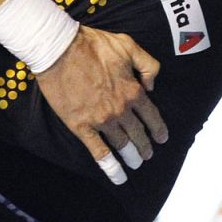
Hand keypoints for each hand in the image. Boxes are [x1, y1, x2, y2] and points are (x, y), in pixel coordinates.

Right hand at [35, 27, 165, 183]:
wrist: (59, 49)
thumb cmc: (92, 44)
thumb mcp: (129, 46)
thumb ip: (148, 65)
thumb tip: (153, 86)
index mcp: (133, 90)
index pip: (152, 115)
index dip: (159, 129)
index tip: (162, 138)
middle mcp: (121, 109)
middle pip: (138, 134)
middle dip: (145, 147)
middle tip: (148, 154)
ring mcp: (101, 119)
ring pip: (122, 144)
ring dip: (131, 156)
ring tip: (135, 163)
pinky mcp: (81, 125)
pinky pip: (98, 151)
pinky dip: (110, 167)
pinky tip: (118, 176)